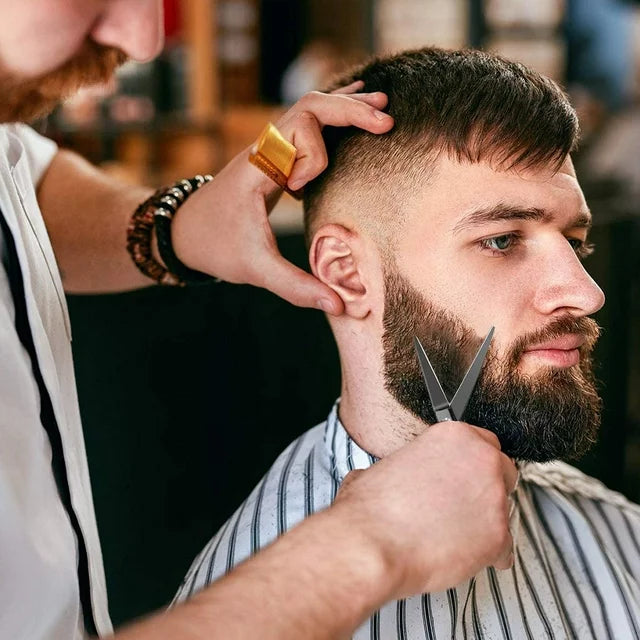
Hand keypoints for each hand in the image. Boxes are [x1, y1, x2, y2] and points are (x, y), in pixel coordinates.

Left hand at [171, 82, 393, 313]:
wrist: (185, 232)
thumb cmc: (217, 247)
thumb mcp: (254, 270)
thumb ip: (295, 287)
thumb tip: (338, 304)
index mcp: (258, 167)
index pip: (296, 128)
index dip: (313, 155)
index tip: (301, 190)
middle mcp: (265, 149)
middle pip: (310, 108)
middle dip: (349, 110)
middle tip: (386, 121)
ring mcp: (270, 149)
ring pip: (309, 111)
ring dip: (344, 108)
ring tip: (381, 108)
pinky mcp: (275, 157)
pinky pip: (306, 127)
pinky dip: (333, 119)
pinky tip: (353, 114)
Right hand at [333, 421, 518, 598]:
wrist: (372, 544)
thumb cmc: (372, 508)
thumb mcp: (387, 465)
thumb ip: (410, 465)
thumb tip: (401, 476)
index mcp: (454, 436)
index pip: (484, 442)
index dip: (472, 464)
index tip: (464, 476)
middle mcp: (481, 460)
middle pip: (503, 471)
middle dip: (486, 488)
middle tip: (463, 504)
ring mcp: (494, 499)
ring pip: (504, 510)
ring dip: (485, 521)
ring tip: (455, 535)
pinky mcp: (499, 537)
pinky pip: (504, 547)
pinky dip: (488, 554)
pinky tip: (464, 555)